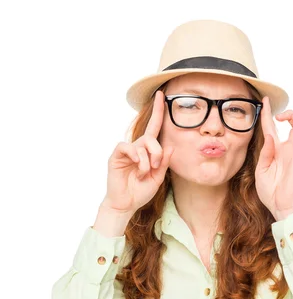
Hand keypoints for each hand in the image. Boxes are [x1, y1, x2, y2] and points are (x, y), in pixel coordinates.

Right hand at [101, 90, 173, 213]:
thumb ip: (164, 163)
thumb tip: (170, 147)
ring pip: (141, 143)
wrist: (126, 204)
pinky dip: (136, 156)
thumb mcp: (158, 178)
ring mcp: (126, 151)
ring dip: (147, 159)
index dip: (158, 111)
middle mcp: (137, 148)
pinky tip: (137, 167)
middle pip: (151, 137)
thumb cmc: (140, 191)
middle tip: (155, 167)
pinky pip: (127, 147)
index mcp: (148, 151)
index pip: (154, 127)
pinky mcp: (116, 156)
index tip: (162, 94)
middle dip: (157, 152)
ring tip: (144, 172)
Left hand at [254, 96, 292, 218]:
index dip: (267, 113)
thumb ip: (266, 153)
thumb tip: (271, 136)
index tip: (265, 100)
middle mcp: (288, 149)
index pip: (271, 128)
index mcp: (275, 150)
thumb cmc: (269, 192)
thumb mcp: (261, 171)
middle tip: (282, 116)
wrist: (279, 206)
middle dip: (291, 115)